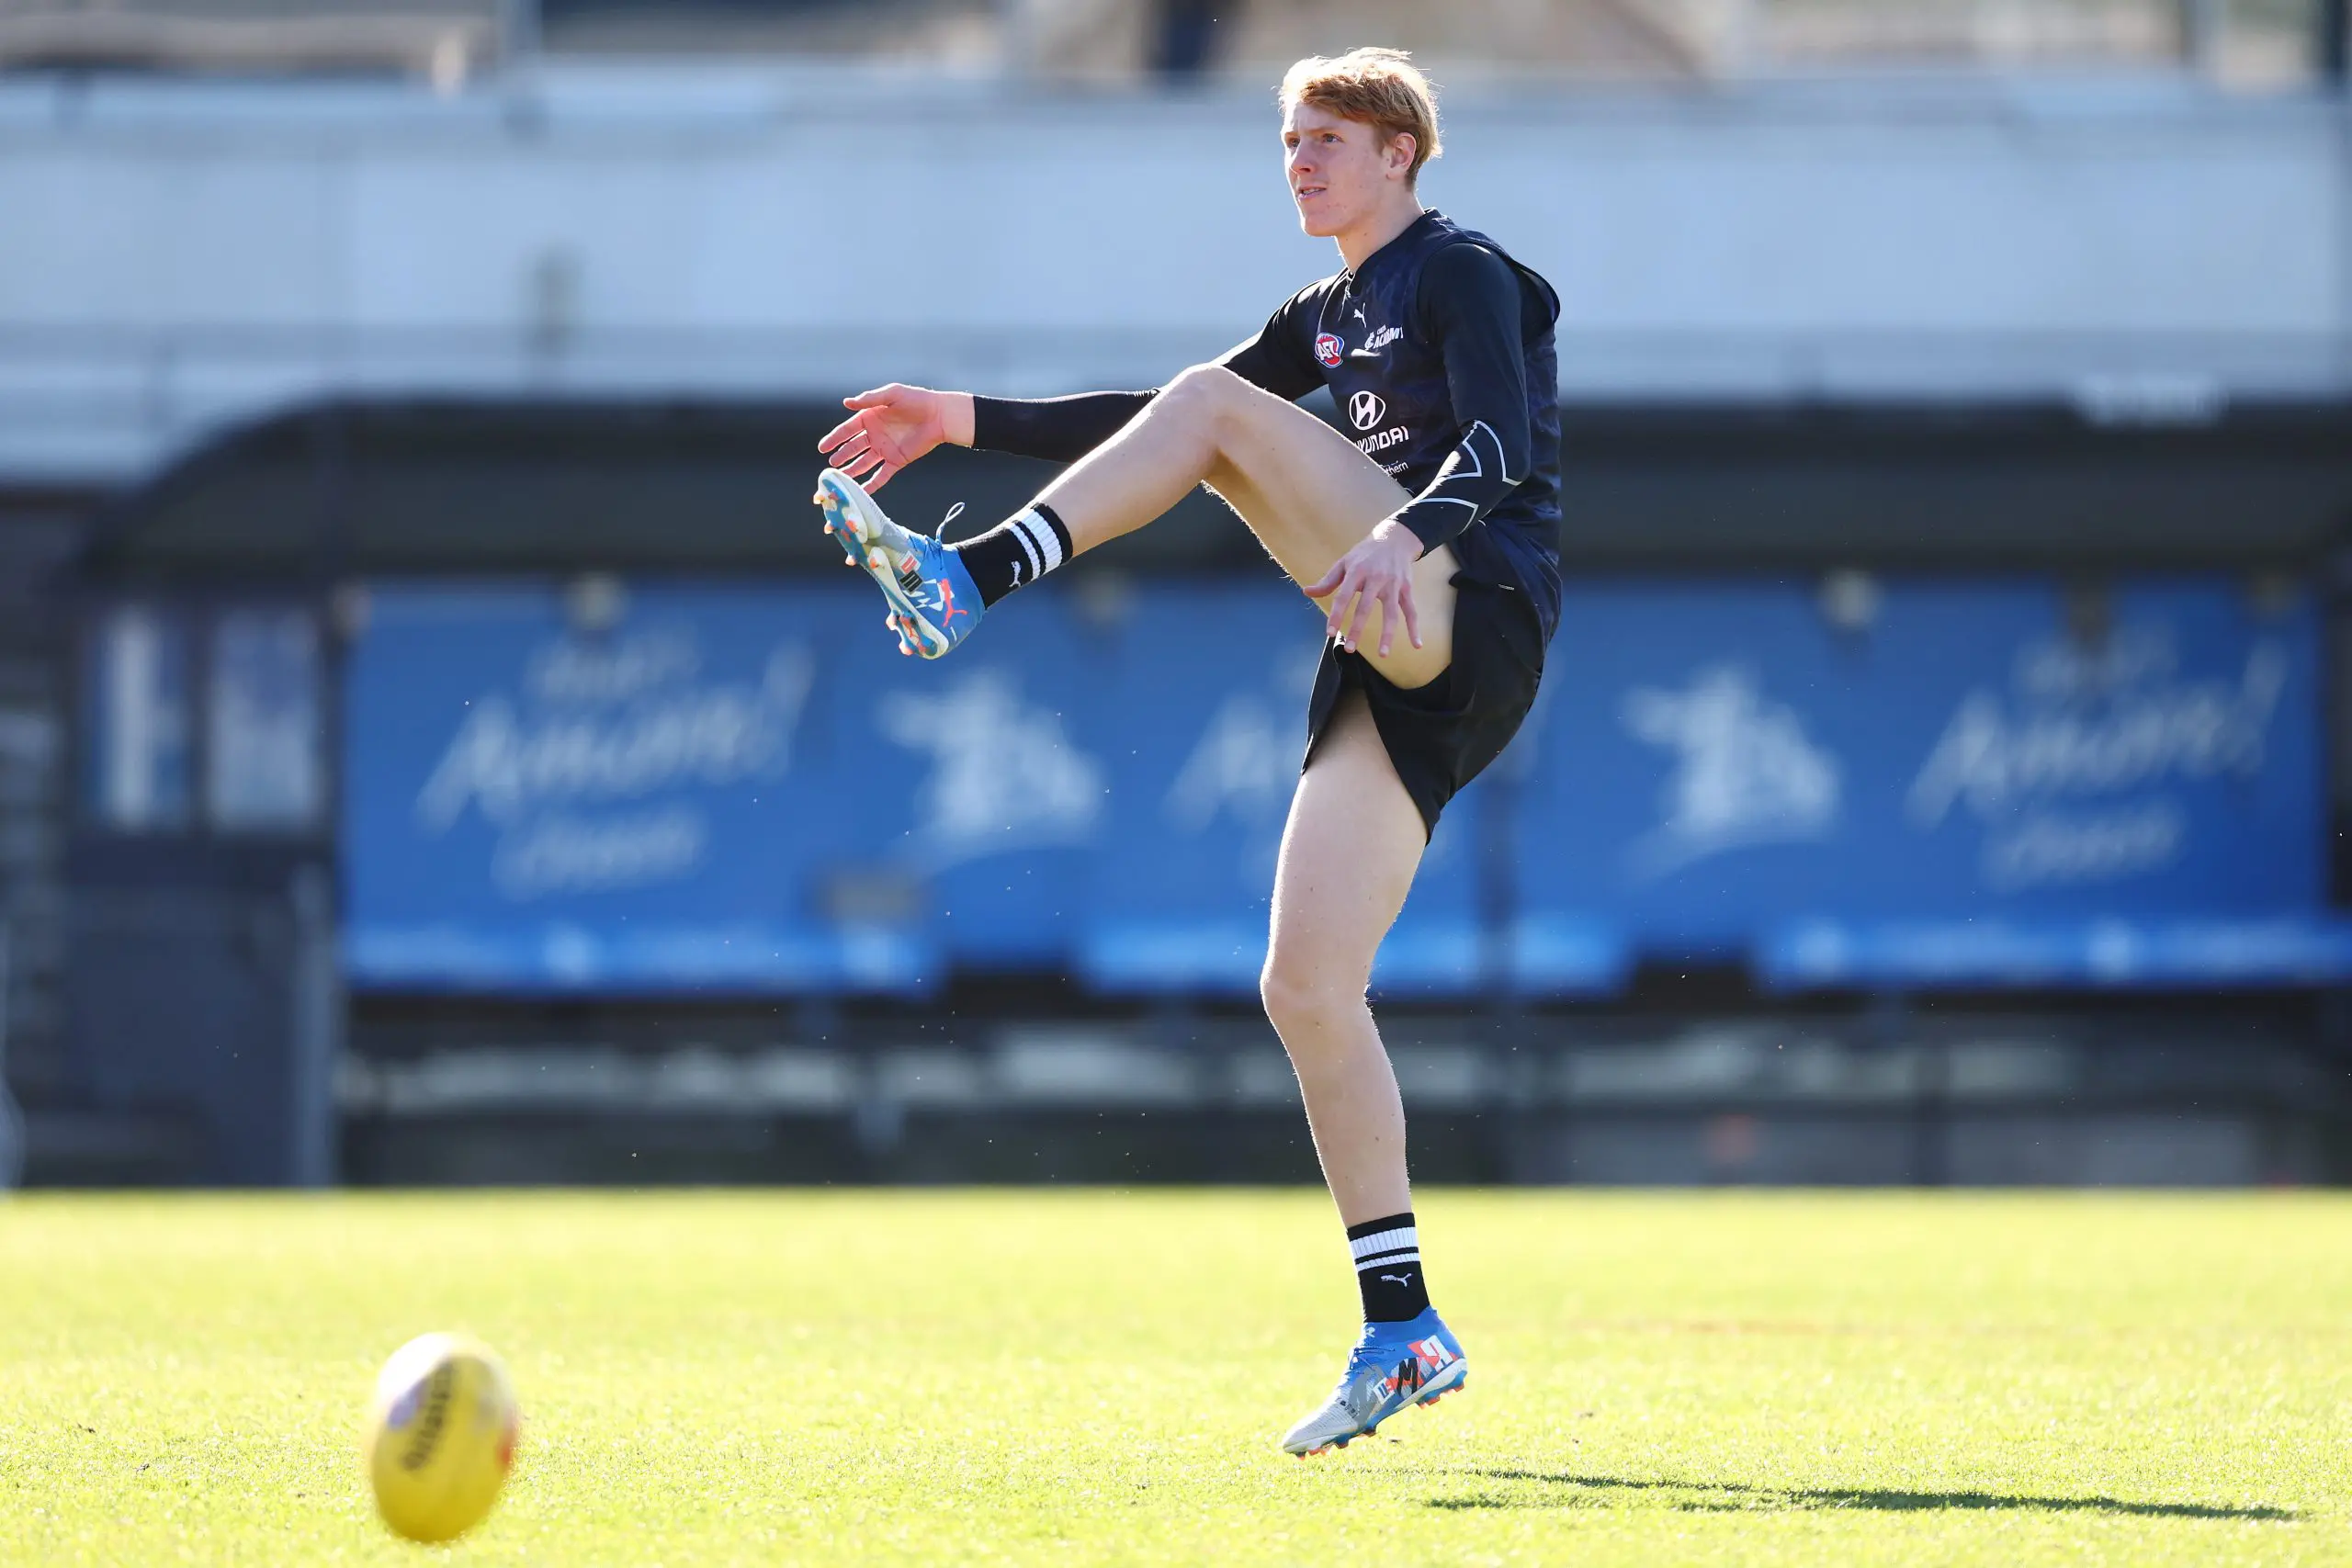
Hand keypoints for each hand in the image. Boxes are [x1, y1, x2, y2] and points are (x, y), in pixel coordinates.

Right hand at [817, 385, 973, 491]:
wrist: (940, 416)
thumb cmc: (917, 400)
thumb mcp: (892, 395)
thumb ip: (869, 399)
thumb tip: (846, 403)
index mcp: (870, 418)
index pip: (847, 430)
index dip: (835, 438)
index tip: (822, 447)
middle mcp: (875, 435)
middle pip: (853, 448)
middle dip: (841, 456)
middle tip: (831, 465)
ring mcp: (885, 449)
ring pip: (864, 463)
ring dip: (852, 470)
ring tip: (840, 479)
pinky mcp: (897, 461)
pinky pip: (881, 475)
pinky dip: (872, 484)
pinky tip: (861, 491)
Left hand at [1304, 519, 1424, 657]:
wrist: (1395, 538)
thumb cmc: (1365, 554)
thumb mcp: (1344, 563)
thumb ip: (1327, 581)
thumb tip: (1307, 592)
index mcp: (1357, 572)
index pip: (1343, 596)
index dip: (1336, 615)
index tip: (1330, 633)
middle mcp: (1376, 578)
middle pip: (1365, 607)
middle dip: (1357, 629)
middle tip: (1349, 649)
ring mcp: (1393, 584)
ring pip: (1391, 613)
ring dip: (1387, 635)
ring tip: (1383, 655)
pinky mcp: (1406, 589)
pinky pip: (1411, 611)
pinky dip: (1415, 628)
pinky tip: (1416, 645)